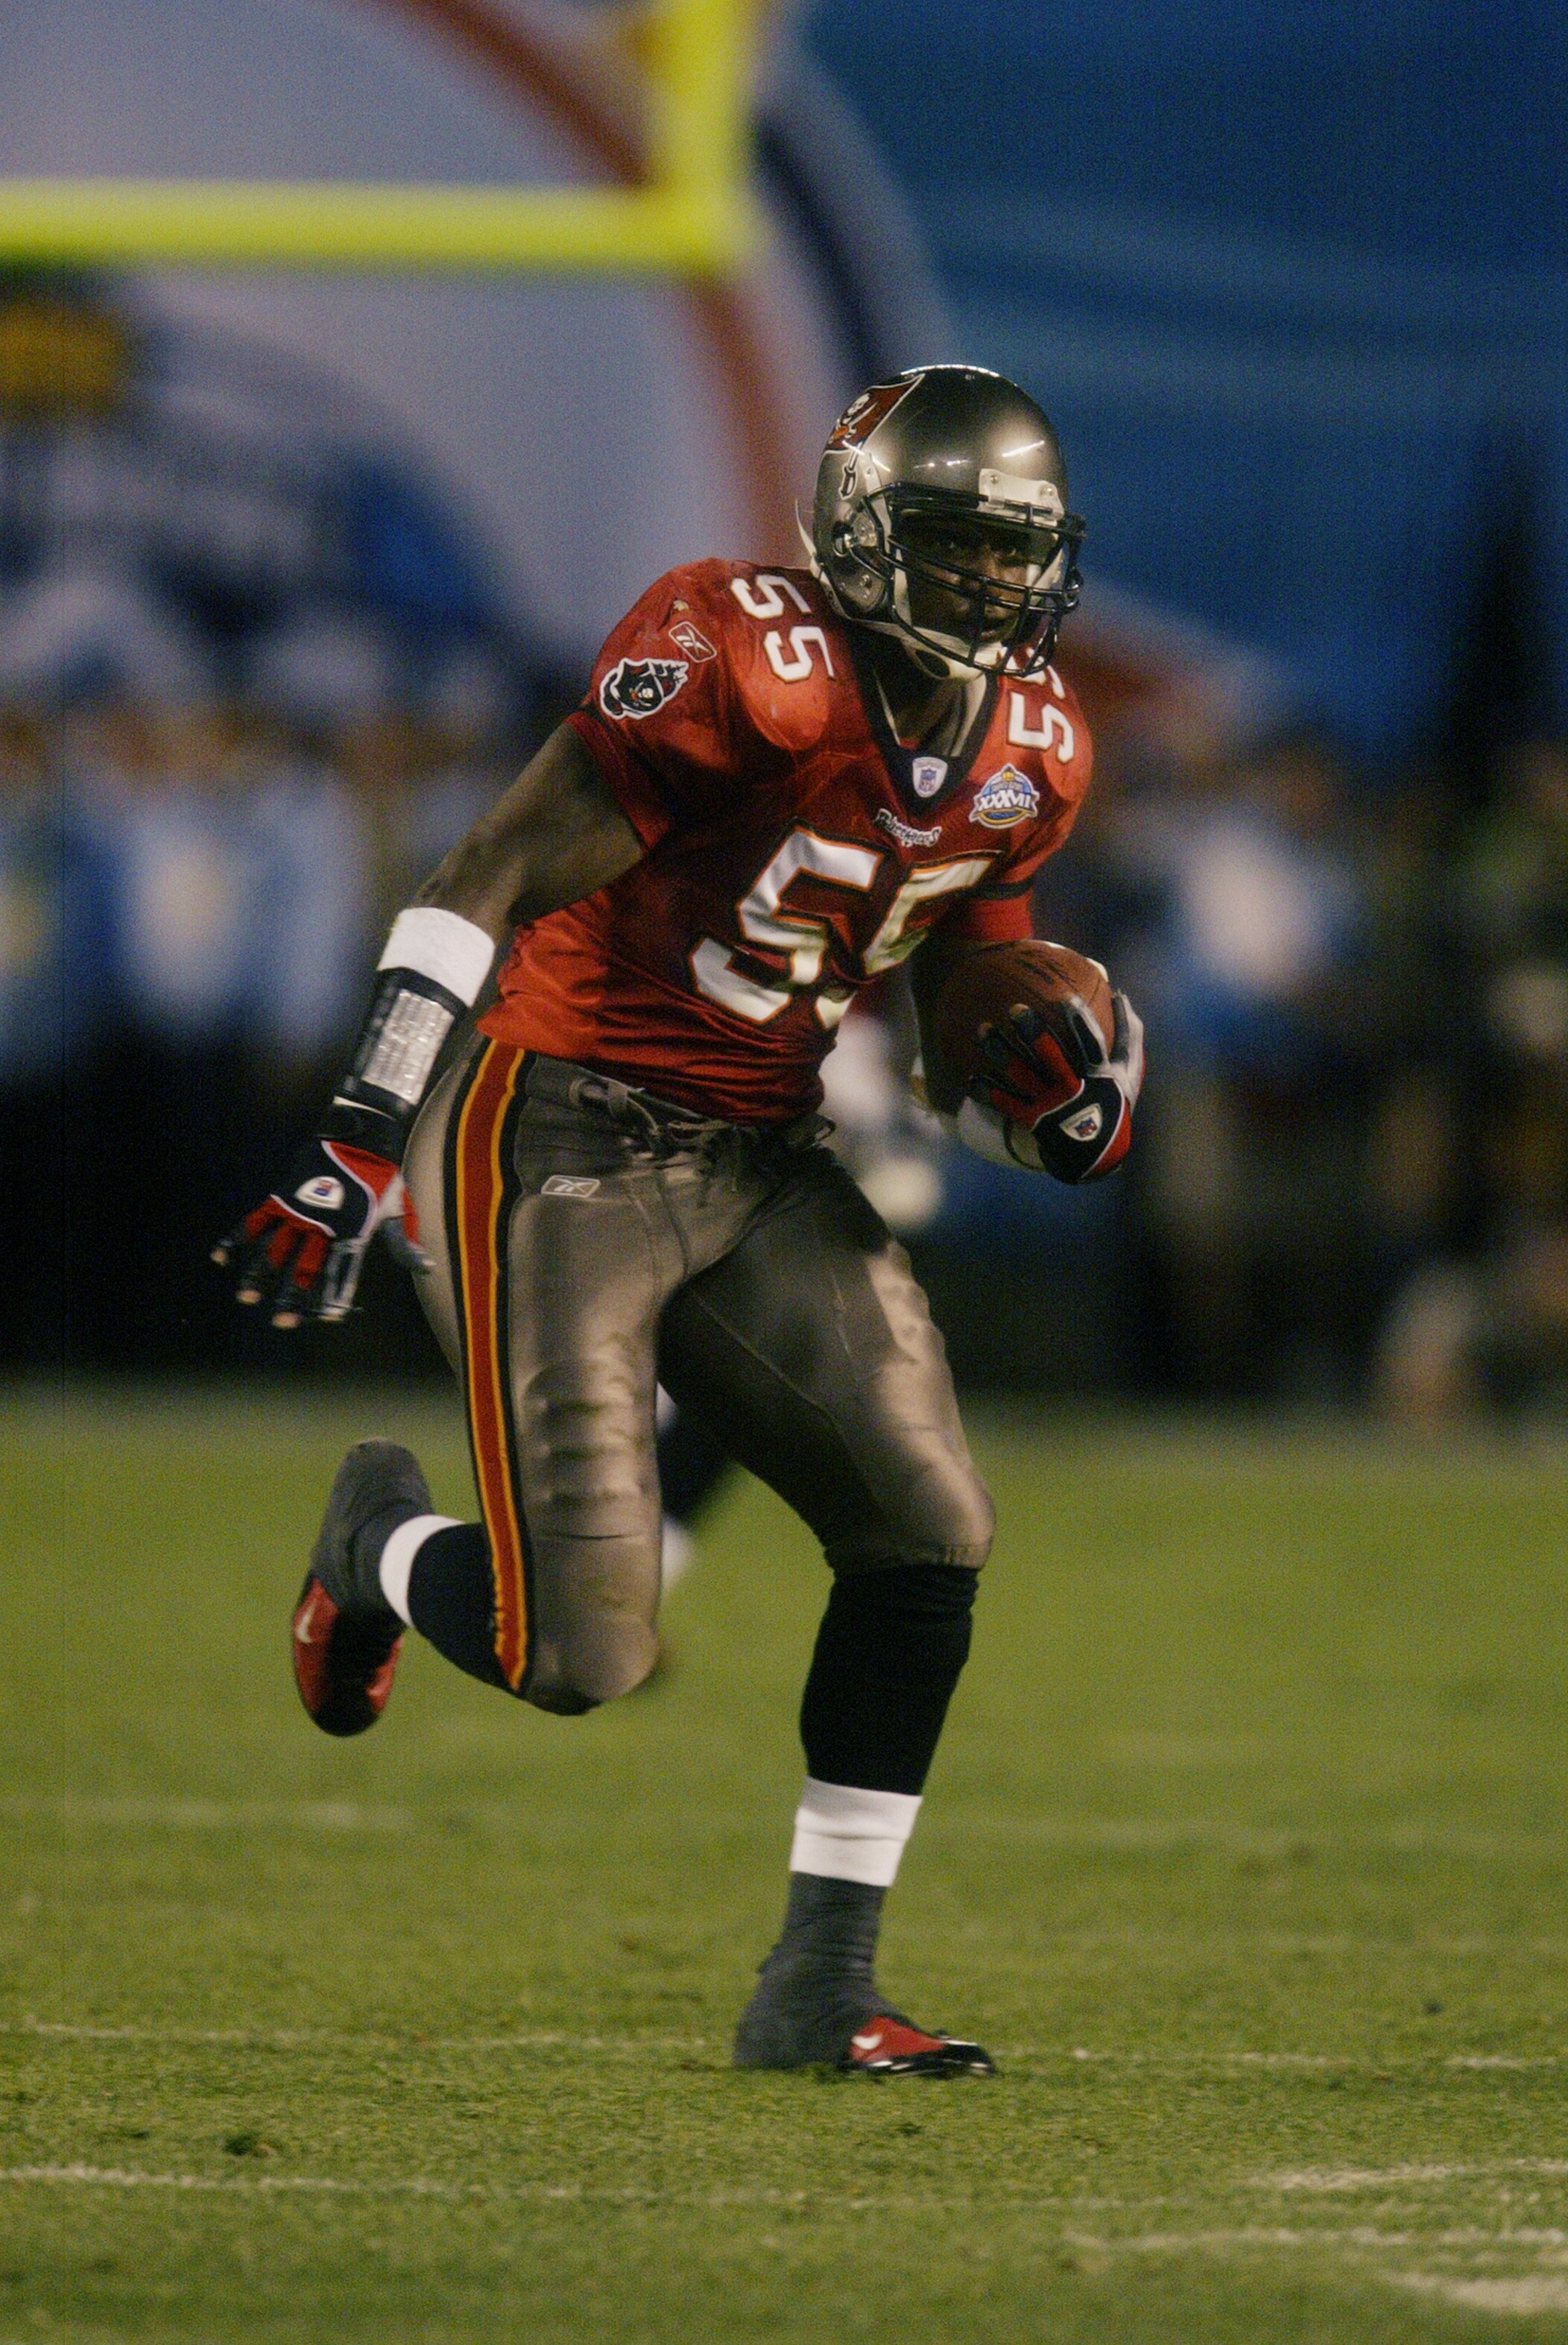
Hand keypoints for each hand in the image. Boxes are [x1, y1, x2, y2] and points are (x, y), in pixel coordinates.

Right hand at [213, 1139, 413, 1325]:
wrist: (361, 1131)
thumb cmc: (383, 1173)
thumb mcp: (401, 1208)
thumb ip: (406, 1242)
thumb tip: (428, 1268)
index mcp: (353, 1230)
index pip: (342, 1271)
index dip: (335, 1296)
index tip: (327, 1318)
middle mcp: (323, 1224)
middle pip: (305, 1267)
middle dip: (292, 1297)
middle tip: (281, 1322)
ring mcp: (299, 1209)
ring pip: (275, 1248)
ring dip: (260, 1274)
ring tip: (247, 1298)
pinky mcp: (283, 1194)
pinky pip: (255, 1219)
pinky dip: (238, 1236)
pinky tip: (222, 1257)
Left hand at [971, 989, 1144, 1180]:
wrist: (1097, 1156)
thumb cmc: (1113, 1105)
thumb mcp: (1127, 1073)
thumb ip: (1127, 1037)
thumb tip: (1121, 998)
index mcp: (1097, 1077)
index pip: (1089, 1046)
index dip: (1079, 1024)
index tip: (1065, 999)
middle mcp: (1071, 1090)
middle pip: (1050, 1058)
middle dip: (1033, 1033)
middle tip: (1015, 1009)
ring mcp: (1049, 1106)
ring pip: (1022, 1075)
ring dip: (1001, 1052)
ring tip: (982, 1029)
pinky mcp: (1032, 1120)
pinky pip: (1006, 1104)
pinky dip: (987, 1092)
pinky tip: (970, 1078)